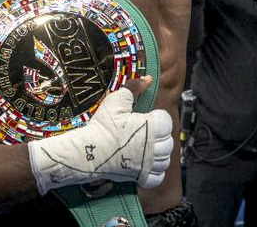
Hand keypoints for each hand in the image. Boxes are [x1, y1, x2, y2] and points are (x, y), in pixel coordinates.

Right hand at [27, 75, 172, 193]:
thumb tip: (148, 79)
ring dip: (158, 154)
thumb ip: (134, 88)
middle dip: (158, 137)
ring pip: (165, 159)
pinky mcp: (141, 177)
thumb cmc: (102, 126)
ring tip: (144, 149)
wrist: (88, 151)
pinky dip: (154, 173)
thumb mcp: (117, 101)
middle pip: (168, 141)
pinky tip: (145, 165)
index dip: (156, 119)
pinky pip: (157, 177)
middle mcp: (156, 146)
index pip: (167, 122)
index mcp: (154, 126)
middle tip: (143, 134)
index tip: (145, 119)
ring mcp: (149, 163)